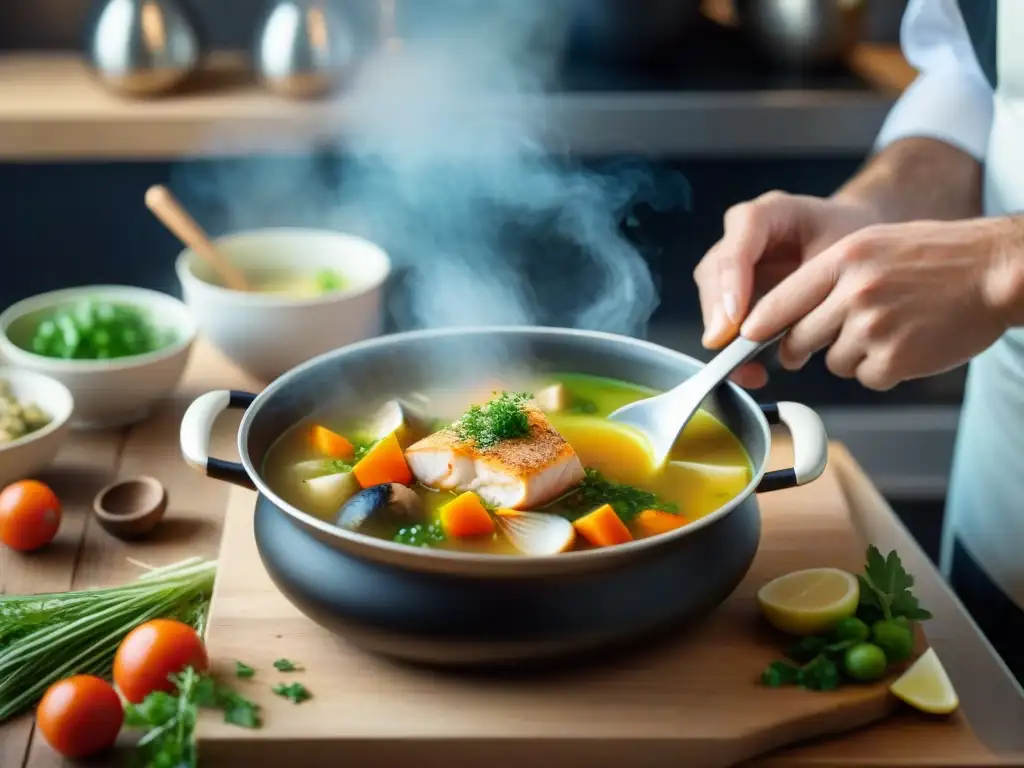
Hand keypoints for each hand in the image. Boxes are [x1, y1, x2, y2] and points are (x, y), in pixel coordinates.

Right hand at [694, 191, 879, 387]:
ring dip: (724, 337)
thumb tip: (781, 327)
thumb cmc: (851, 239)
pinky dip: (735, 347)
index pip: (736, 247)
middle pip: (715, 274)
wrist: (855, 240)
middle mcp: (739, 236)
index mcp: (764, 214)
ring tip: (748, 371)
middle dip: (720, 316)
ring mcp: (733, 263)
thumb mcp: (840, 253)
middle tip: (731, 353)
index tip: (734, 323)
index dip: (731, 285)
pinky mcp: (735, 290)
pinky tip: (752, 372)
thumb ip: (810, 285)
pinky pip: (723, 316)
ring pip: (712, 299)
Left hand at [740, 217, 1019, 390]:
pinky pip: (866, 377)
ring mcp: (874, 327)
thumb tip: (782, 315)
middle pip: (799, 339)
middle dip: (803, 346)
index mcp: (845, 259)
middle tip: (829, 339)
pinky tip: (908, 345)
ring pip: (833, 361)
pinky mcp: (895, 359)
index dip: (758, 325)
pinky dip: (882, 370)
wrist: (996, 270)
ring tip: (891, 328)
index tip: (742, 338)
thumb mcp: (873, 246)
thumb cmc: (937, 258)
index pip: (782, 300)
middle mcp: (854, 292)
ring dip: (853, 355)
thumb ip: (827, 278)